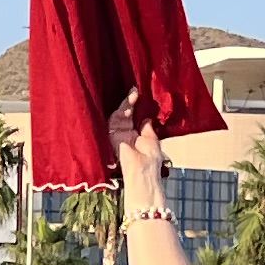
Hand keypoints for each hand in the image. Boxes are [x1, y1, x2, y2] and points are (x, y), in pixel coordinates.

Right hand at [109, 93, 166, 207]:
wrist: (143, 172)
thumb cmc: (150, 160)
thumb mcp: (152, 140)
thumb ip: (147, 128)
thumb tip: (146, 118)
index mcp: (135, 136)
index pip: (134, 118)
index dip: (136, 107)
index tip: (139, 95)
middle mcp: (124, 135)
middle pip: (125, 115)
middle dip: (129, 103)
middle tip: (134, 92)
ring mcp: (117, 136)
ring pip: (117, 117)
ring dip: (125, 106)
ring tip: (133, 97)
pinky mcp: (111, 137)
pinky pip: (112, 122)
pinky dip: (119, 113)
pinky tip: (127, 108)